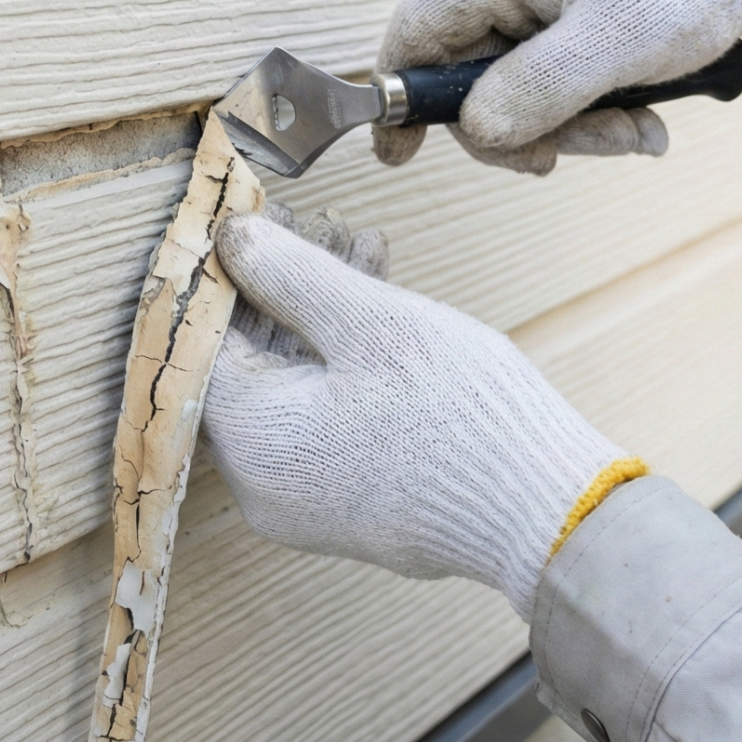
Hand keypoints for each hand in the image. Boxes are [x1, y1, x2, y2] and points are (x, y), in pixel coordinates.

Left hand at [203, 209, 630, 617]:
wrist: (542, 513)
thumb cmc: (456, 417)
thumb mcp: (370, 322)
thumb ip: (291, 274)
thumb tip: (231, 238)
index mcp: (250, 440)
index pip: (199, 346)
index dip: (223, 277)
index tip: (252, 227)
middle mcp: (261, 484)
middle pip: (246, 367)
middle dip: (281, 290)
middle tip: (316, 227)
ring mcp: (305, 504)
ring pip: (290, 390)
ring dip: (319, 321)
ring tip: (365, 248)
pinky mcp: (348, 508)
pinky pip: (322, 424)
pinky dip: (342, 368)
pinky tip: (383, 306)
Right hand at [374, 0, 741, 173]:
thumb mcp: (618, 45)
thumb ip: (538, 90)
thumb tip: (474, 131)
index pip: (415, 30)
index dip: (401, 96)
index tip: (401, 156)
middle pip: (470, 67)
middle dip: (528, 123)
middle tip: (601, 146)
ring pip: (516, 76)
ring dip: (573, 120)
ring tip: (641, 133)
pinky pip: (552, 64)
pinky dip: (590, 100)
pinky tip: (644, 115)